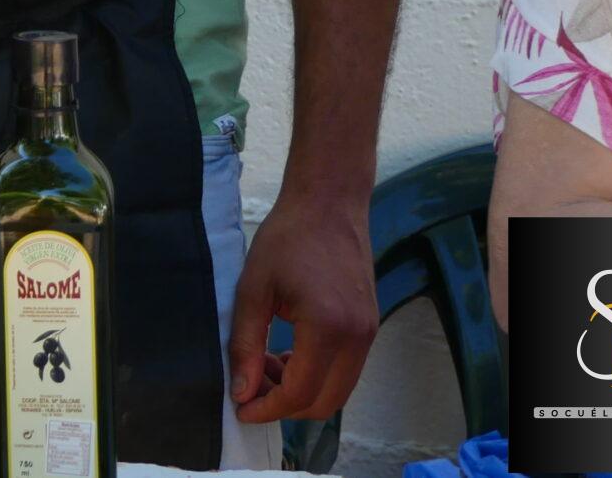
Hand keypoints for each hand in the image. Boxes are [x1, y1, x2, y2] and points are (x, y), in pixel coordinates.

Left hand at [226, 191, 377, 423]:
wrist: (328, 203)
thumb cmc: (287, 237)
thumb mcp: (253, 289)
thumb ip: (246, 344)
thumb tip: (242, 392)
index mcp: (328, 328)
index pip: (300, 393)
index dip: (268, 409)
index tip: (241, 408)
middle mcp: (357, 338)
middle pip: (325, 403)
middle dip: (285, 405)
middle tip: (251, 386)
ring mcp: (369, 334)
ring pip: (338, 390)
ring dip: (301, 390)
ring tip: (266, 363)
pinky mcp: (370, 327)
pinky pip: (346, 370)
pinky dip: (317, 374)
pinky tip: (288, 352)